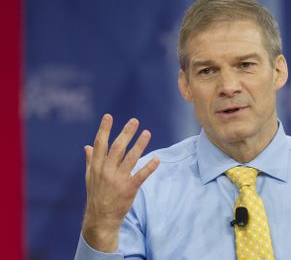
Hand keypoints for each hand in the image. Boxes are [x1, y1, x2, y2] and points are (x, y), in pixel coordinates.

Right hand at [82, 114, 159, 251]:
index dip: (104, 129)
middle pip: (118, 147)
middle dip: (126, 133)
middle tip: (134, 120)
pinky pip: (141, 175)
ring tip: (147, 133)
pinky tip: (157, 159)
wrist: (101, 218)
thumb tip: (87, 146)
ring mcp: (118, 180)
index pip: (100, 144)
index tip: (108, 116)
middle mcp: (107, 171)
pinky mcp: (129, 189)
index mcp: (97, 167)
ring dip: (140, 144)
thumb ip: (91, 160)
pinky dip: (149, 167)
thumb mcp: (90, 177)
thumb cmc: (96, 195)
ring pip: (131, 158)